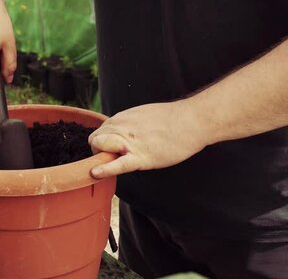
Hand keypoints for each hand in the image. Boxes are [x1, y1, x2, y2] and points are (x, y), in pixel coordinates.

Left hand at [88, 100, 208, 178]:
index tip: (109, 149)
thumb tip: (123, 132)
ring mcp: (130, 142)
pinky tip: (96, 173)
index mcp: (121, 118)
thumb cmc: (172, 119)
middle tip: (110, 158)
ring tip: (109, 164)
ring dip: (100, 157)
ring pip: (100, 148)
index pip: (100, 130)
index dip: (102, 141)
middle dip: (98, 150)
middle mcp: (121, 127)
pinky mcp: (141, 157)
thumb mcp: (143, 115)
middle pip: (95, 139)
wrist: (191, 121)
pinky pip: (117, 164)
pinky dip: (105, 169)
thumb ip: (129, 123)